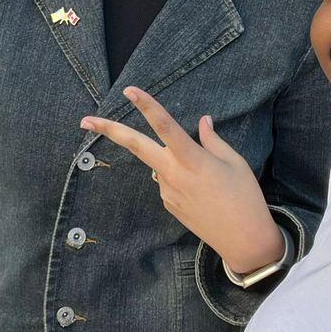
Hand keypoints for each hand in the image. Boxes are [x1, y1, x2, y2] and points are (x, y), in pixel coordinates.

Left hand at [80, 87, 283, 273]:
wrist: (243, 241)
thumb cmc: (245, 197)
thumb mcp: (235, 162)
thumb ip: (213, 140)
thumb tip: (202, 121)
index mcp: (192, 159)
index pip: (165, 125)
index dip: (147, 105)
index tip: (130, 90)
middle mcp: (173, 173)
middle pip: (135, 146)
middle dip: (109, 131)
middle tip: (85, 120)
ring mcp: (166, 191)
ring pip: (160, 164)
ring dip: (174, 162)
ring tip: (211, 184)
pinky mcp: (167, 204)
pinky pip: (169, 182)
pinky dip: (181, 179)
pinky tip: (204, 194)